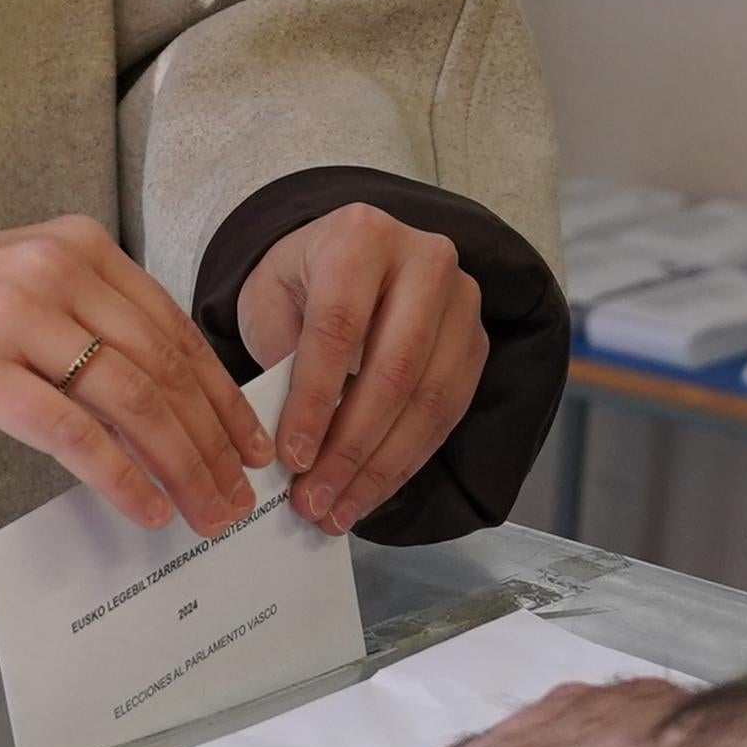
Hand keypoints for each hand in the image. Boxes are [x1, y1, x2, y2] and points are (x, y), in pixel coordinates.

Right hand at [0, 216, 268, 535]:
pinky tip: (146, 508)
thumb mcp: (18, 292)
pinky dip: (121, 477)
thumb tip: (170, 400)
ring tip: (204, 513)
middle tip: (237, 497)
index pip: (173, 329)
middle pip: (163, 368)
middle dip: (211, 442)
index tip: (250, 445)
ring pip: (131, 402)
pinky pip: (74, 433)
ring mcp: (16, 317)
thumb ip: (89, 324)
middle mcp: (54, 269)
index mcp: (76, 244)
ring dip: (180, 466)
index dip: (221, 396)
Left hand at [232, 201, 490, 532]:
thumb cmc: (305, 281)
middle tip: (314, 499)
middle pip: (394, 369)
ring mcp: (461, 301)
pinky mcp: (476, 341)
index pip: (339, 327)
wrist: (350, 257)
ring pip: (428, 399)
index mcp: (362, 237)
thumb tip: (293, 441)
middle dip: (351, 447)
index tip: (291, 457)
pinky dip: (407, 460)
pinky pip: (448, 413)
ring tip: (339, 510)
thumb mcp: (270, 299)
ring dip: (382, 466)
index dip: (315, 399)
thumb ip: (280, 355)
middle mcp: (425, 260)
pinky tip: (372, 491)